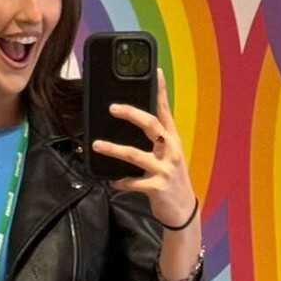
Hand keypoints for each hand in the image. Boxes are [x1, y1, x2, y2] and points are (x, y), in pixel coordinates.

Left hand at [91, 67, 196, 229]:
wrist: (183, 209)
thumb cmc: (171, 178)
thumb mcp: (167, 155)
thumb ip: (155, 139)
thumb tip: (134, 122)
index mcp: (172, 139)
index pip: (165, 110)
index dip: (160, 90)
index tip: (155, 71)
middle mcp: (170, 150)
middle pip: (151, 125)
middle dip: (131, 114)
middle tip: (112, 107)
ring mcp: (165, 169)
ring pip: (136, 154)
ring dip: (114, 149)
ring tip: (97, 144)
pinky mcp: (157, 187)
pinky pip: (134, 182)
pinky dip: (121, 181)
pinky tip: (112, 181)